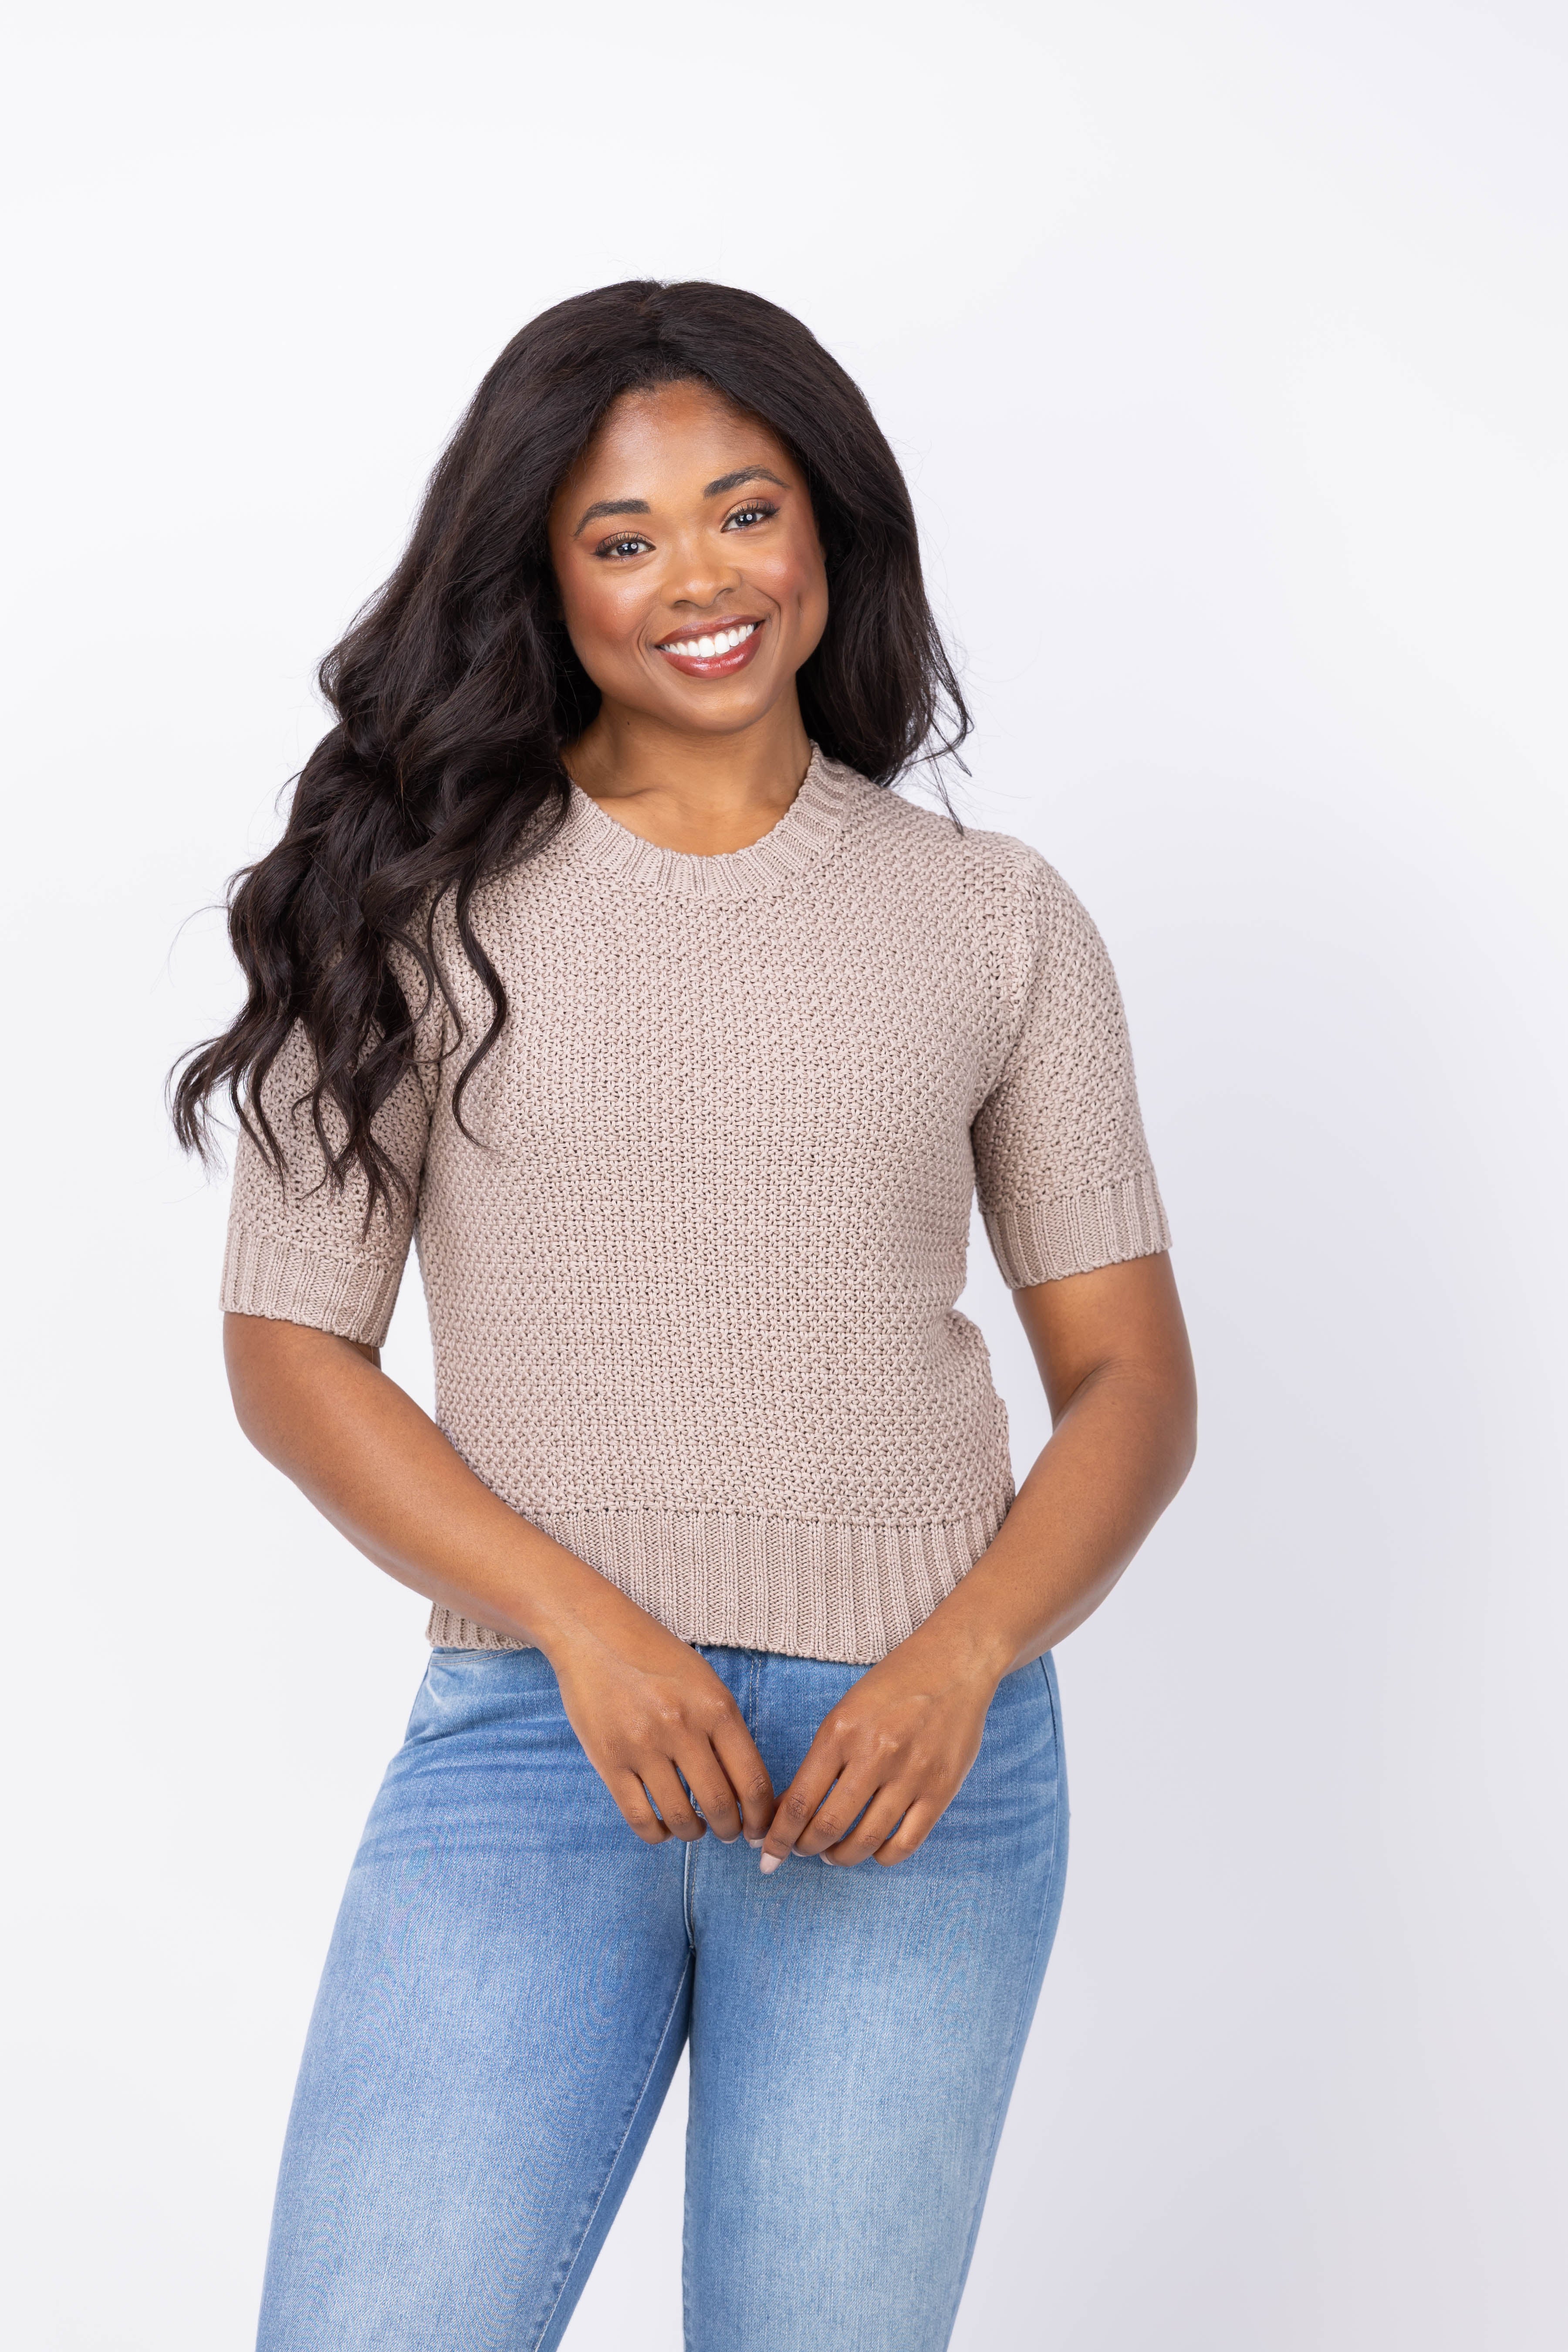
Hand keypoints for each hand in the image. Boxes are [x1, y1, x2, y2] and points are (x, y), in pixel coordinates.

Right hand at [547, 1597, 775, 1848]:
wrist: (593, 1633)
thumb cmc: (655, 1657)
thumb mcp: (704, 1683)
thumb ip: (726, 1731)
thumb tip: (746, 1791)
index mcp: (716, 1706)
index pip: (754, 1781)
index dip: (762, 1816)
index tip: (758, 1828)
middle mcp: (683, 1727)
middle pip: (721, 1806)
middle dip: (731, 1830)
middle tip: (728, 1832)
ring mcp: (643, 1745)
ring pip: (681, 1818)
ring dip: (694, 1834)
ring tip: (695, 1828)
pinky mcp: (608, 1760)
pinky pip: (640, 1819)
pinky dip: (658, 1834)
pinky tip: (663, 1826)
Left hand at [759, 1629, 1000, 1870]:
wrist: (954, 1663)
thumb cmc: (892, 1686)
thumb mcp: (845, 1712)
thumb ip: (820, 1760)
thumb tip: (789, 1810)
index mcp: (841, 1731)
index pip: (799, 1802)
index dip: (779, 1837)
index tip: (768, 1853)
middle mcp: (875, 1754)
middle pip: (828, 1826)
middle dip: (804, 1848)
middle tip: (800, 1851)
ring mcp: (911, 1774)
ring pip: (865, 1841)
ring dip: (841, 1856)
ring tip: (832, 1853)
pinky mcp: (941, 1789)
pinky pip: (906, 1844)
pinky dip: (882, 1857)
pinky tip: (872, 1850)